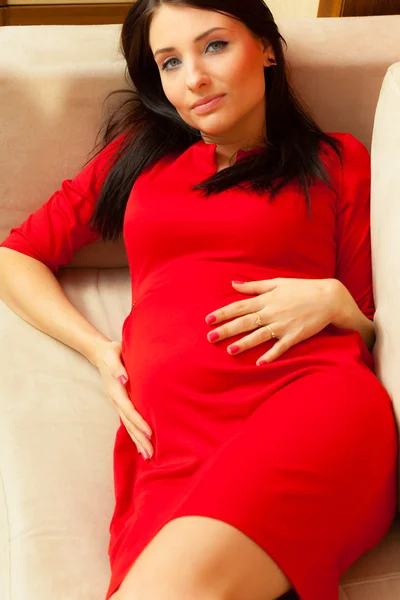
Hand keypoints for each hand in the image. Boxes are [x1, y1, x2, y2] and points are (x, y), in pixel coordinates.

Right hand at [93, 340, 153, 460]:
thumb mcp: (113, 354)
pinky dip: (135, 434)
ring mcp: (118, 404)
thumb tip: (124, 379)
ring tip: (148, 456)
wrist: (101, 354)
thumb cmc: (112, 352)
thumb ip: (117, 366)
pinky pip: (128, 422)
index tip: (149, 433)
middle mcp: (116, 400)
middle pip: (129, 423)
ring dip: (138, 441)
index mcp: (116, 390)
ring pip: (128, 425)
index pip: (129, 409)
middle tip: (151, 454)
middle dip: (140, 438)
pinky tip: (142, 445)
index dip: (139, 421)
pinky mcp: (121, 404)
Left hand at [205, 278, 336, 363]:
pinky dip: (271, 355)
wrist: (329, 298)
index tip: (208, 320)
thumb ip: (254, 286)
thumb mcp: (277, 283)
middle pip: (245, 322)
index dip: (223, 313)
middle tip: (210, 338)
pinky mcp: (295, 336)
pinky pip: (281, 348)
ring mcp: (283, 325)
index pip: (239, 306)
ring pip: (260, 335)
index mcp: (266, 299)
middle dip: (227, 330)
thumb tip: (233, 284)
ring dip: (245, 343)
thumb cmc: (302, 289)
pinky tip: (260, 363)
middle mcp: (272, 312)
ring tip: (230, 351)